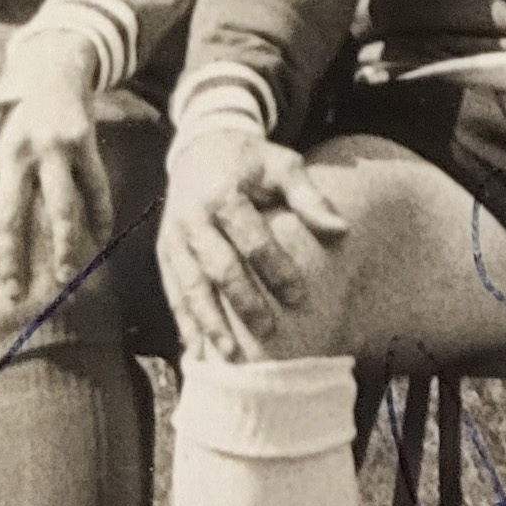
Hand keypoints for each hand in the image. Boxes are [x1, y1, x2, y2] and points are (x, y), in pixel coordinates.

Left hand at [0, 35, 111, 309]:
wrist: (47, 65)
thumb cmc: (7, 110)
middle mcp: (13, 153)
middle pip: (13, 218)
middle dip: (14, 260)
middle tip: (16, 294)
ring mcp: (52, 147)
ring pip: (59, 207)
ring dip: (63, 246)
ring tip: (65, 275)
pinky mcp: (84, 141)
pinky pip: (96, 186)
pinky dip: (101, 214)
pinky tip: (100, 239)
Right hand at [158, 122, 346, 362]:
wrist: (200, 148)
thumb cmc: (251, 160)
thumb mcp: (282, 165)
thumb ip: (309, 197)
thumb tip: (341, 230)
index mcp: (222, 195)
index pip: (252, 240)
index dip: (275, 270)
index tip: (300, 299)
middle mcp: (191, 219)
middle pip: (217, 268)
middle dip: (242, 303)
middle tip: (268, 333)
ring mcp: (172, 239)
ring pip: (188, 287)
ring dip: (207, 323)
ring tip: (227, 357)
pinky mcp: (164, 252)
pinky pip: (172, 291)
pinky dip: (184, 321)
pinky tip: (197, 349)